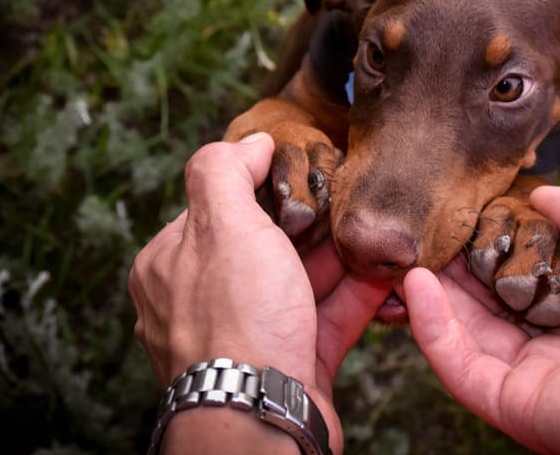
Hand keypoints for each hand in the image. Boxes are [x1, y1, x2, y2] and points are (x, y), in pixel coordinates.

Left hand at [129, 133, 390, 453]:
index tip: (305, 176)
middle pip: (267, 245)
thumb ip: (226, 172)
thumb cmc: (236, 322)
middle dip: (312, 224)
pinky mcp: (291, 361)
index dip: (265, 188)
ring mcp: (250, 334)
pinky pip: (327, 316)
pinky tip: (387, 272)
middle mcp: (205, 300)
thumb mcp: (223, 226)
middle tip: (350, 201)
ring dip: (342, 256)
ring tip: (377, 230)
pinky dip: (356, 294)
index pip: (221, 209)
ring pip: (302, 282)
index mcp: (172, 263)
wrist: (260, 415)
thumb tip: (250, 142)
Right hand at [403, 185, 559, 454]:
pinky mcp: (526, 407)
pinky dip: (434, 329)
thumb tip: (543, 194)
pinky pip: (464, 369)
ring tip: (407, 250)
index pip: (520, 279)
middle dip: (452, 271)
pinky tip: (420, 282)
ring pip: (466, 339)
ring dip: (432, 296)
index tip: (458, 214)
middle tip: (420, 232)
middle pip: (486, 311)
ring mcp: (541, 380)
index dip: (487, 247)